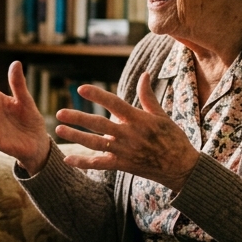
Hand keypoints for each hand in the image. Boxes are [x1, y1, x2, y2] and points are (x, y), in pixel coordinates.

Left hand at [53, 72, 199, 191]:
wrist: (181, 167)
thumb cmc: (173, 138)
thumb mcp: (161, 115)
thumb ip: (148, 96)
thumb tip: (145, 74)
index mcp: (138, 119)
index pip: (114, 103)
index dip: (97, 95)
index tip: (81, 88)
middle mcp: (129, 135)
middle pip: (99, 124)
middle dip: (78, 118)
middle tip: (59, 113)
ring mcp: (124, 151)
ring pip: (95, 143)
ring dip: (76, 137)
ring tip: (59, 130)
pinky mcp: (123, 165)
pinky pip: (100, 164)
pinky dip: (84, 162)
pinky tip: (68, 160)